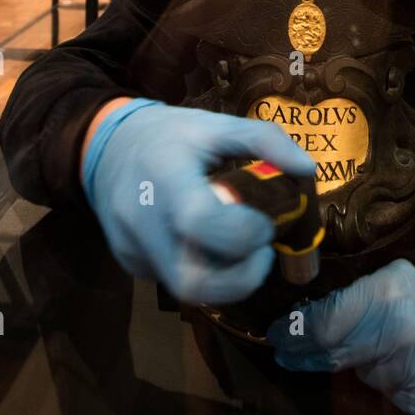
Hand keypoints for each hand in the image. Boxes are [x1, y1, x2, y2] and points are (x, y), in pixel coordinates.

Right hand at [82, 100, 316, 303]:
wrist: (106, 147)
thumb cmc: (169, 135)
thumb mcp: (214, 125)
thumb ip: (264, 140)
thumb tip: (309, 171)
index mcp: (165, 177)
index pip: (199, 221)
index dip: (242, 234)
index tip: (264, 224)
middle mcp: (142, 221)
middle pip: (191, 280)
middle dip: (241, 278)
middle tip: (262, 251)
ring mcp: (132, 249)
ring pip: (185, 290)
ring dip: (226, 281)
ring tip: (242, 251)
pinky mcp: (131, 264)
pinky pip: (172, 280)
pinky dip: (203, 270)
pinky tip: (209, 245)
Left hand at [267, 258, 414, 414]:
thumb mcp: (382, 277)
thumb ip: (345, 299)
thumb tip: (299, 324)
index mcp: (385, 293)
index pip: (324, 325)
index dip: (294, 333)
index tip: (274, 336)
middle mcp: (398, 333)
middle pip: (334, 355)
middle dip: (305, 355)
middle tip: (287, 354)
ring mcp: (414, 368)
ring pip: (365, 374)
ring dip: (362, 362)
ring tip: (382, 342)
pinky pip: (391, 392)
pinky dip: (390, 378)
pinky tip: (404, 361)